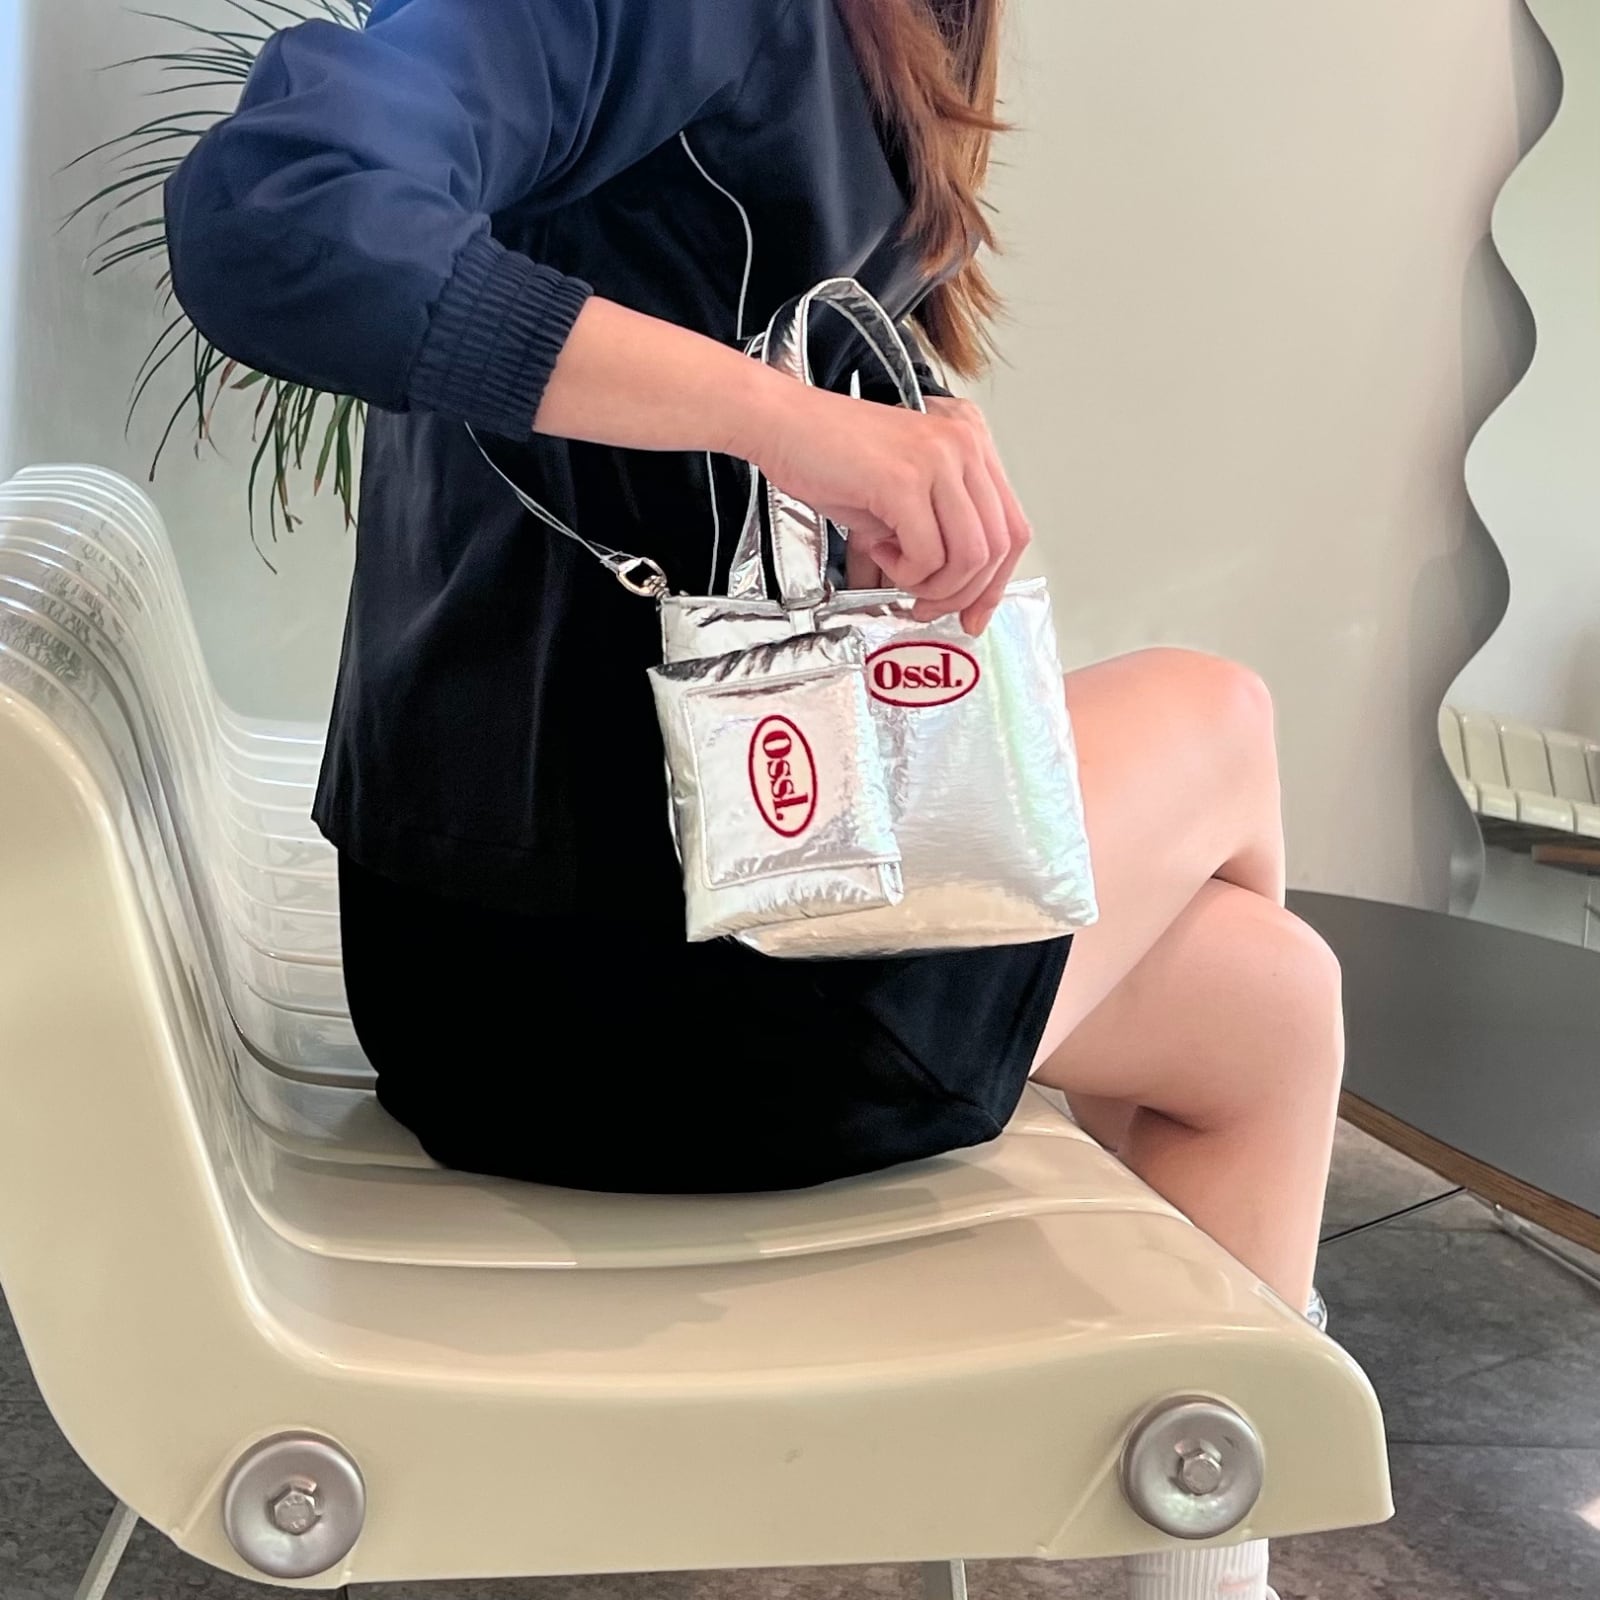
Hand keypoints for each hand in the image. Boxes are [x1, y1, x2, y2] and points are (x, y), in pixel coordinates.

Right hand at [742, 387, 1031, 635]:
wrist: (782, 424)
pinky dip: (905, 572)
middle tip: (926, 606)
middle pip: (998, 547)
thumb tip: (959, 591)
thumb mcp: (904, 492)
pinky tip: (880, 551)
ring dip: (933, 585)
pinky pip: (929, 555)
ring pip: (969, 557)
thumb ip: (941, 530)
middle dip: (963, 593)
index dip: (997, 581)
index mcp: (971, 444)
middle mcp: (965, 446)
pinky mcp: (905, 481)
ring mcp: (939, 460)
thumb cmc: (831, 455)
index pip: (1012, 527)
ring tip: (897, 573)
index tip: (973, 612)